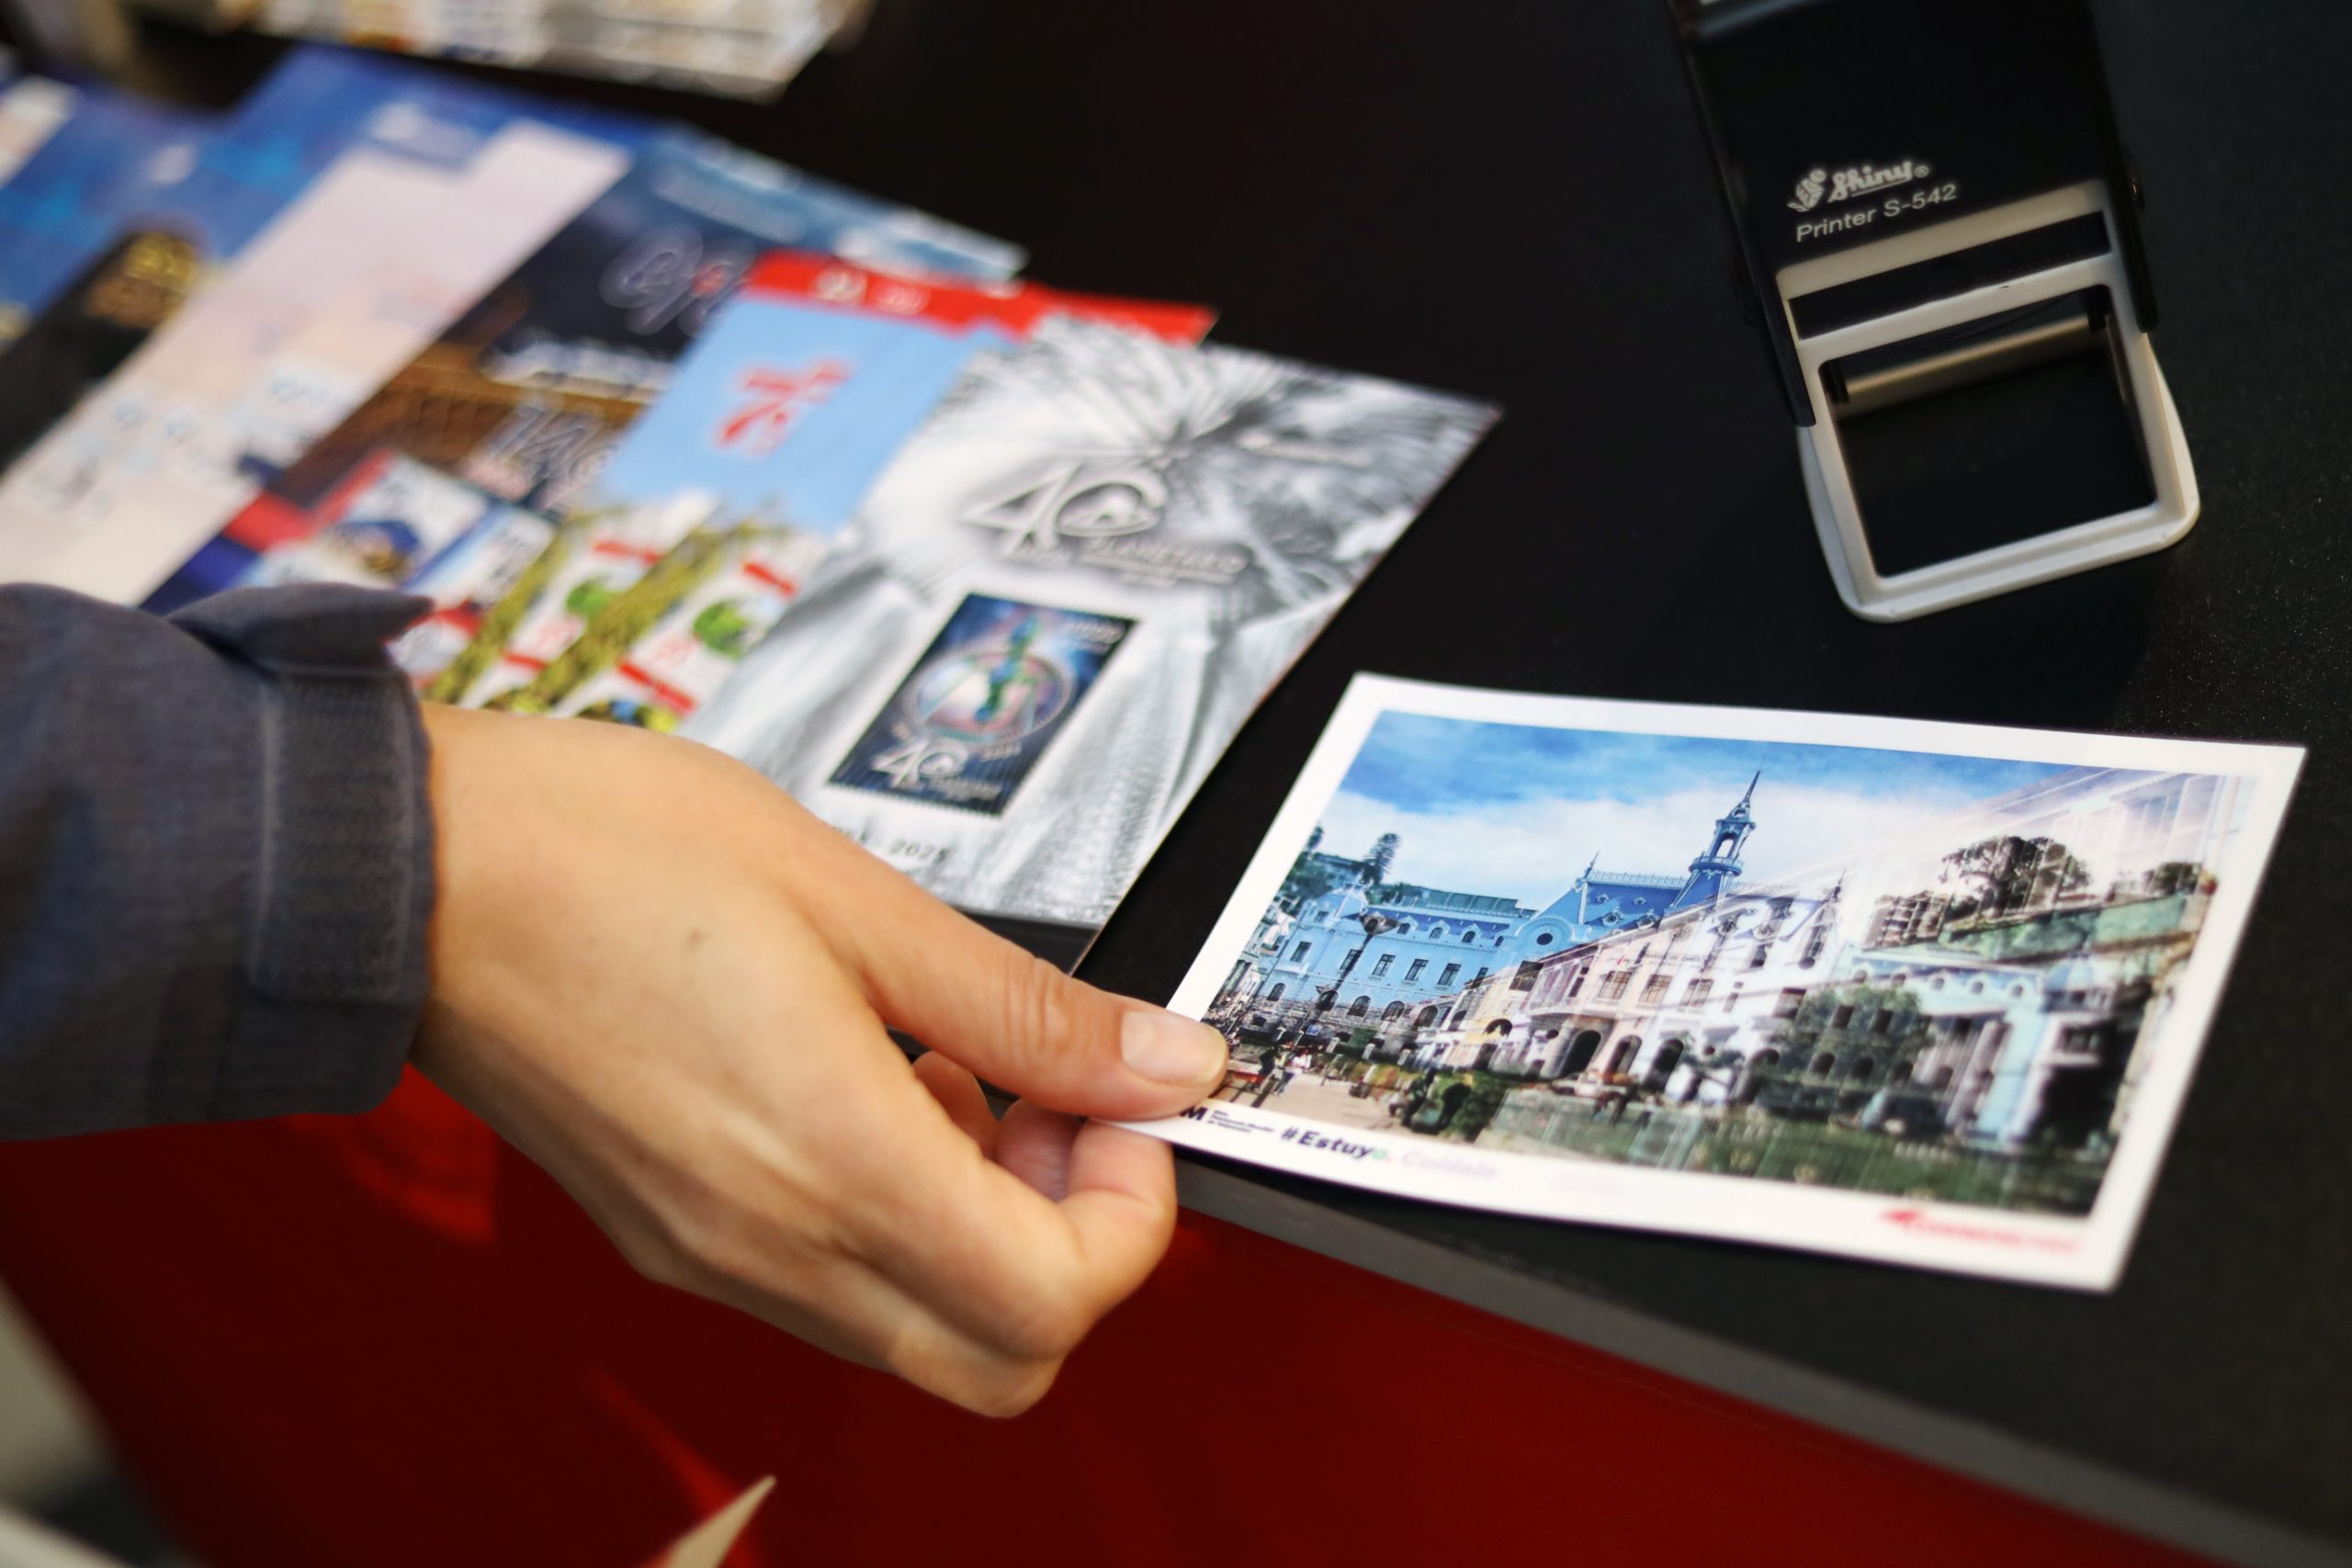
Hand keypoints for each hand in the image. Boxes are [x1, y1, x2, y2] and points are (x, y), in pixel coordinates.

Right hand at [410, 704, 1227, 1415]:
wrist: (408, 874)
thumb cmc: (605, 854)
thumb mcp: (855, 899)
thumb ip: (1028, 1007)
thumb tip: (1166, 1064)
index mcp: (832, 1162)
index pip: (1055, 1303)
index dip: (1131, 1213)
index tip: (1119, 1104)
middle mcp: (772, 1247)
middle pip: (1002, 1362)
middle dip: (1074, 1249)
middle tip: (1058, 1107)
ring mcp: (714, 1257)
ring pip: (919, 1334)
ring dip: (985, 1231)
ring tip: (962, 1072)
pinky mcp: (671, 1237)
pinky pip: (830, 1290)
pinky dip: (897, 1220)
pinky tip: (878, 1085)